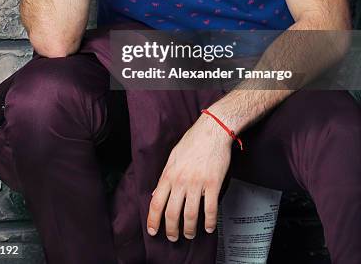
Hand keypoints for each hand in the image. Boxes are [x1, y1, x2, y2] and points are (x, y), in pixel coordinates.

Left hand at [146, 111, 232, 240]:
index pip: (156, 203)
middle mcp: (181, 180)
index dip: (153, 220)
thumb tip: (155, 193)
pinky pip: (210, 209)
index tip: (153, 231)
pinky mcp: (213, 183)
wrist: (212, 130)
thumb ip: (165, 176)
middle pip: (172, 213)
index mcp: (169, 174)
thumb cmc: (193, 141)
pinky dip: (209, 222)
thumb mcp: (173, 157)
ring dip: (189, 229)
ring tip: (190, 234)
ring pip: (190, 215)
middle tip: (173, 237)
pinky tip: (209, 227)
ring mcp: (197, 183)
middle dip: (171, 230)